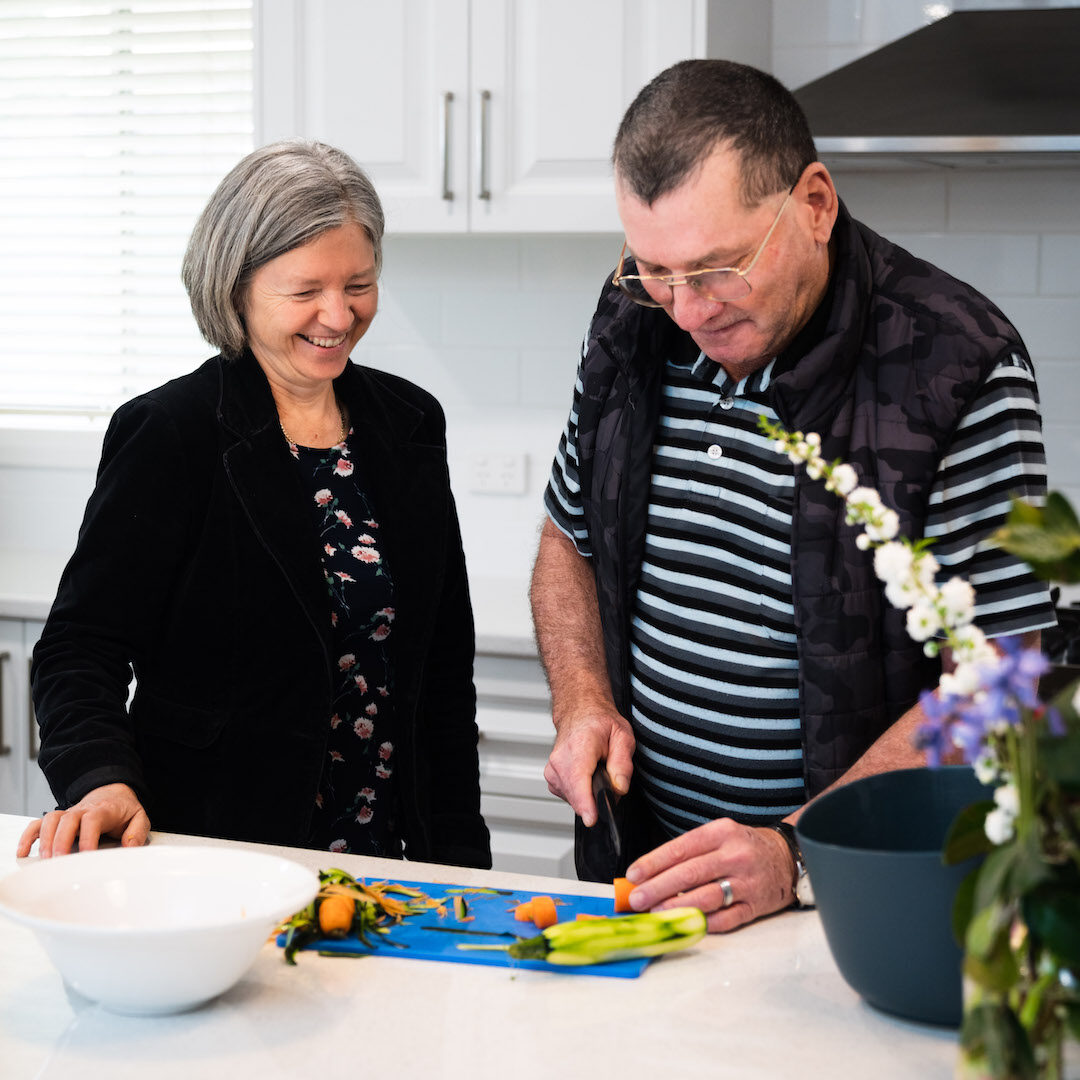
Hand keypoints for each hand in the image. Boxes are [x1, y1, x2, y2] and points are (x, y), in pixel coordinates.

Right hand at [16, 783, 150, 857]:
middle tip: (60, 861)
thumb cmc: (123, 809)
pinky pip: (38, 824)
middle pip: (67, 820)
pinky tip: (24, 851)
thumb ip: (137, 832)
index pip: (93, 820)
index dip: (88, 837)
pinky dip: (28, 836)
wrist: (112, 793)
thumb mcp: (139, 817)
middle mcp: (83, 810)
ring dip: (45, 839)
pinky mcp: (58, 819)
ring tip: (45, 859)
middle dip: (61, 840)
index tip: (87, 855)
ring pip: (51, 820)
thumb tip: (130, 847)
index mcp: (104, 810)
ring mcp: (68, 814)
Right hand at [543, 703, 634, 826]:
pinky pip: (568, 795)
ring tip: (598, 774)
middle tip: (610, 780)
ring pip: (573, 798)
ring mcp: (552, 769)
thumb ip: (623, 764)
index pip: (578, 779)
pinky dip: (580, 792)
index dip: (585, 802)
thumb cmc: (600, 723)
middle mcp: (561, 758)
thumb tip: (619, 788)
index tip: (591, 819)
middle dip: (597, 798)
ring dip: (589, 795)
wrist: (580, 712)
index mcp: (580, 745)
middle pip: (577, 794)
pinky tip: (587, 778)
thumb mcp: (623, 736)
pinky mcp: (551, 777)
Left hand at [623, 819, 795, 931]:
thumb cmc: (744, 846)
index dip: (654, 862)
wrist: (787, 857)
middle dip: (658, 887)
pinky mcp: (755, 906)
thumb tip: (651, 873)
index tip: (633, 874)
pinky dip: (702, 922)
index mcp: (721, 833)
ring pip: (706, 897)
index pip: (681, 848)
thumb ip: (690, 852)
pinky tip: (684, 923)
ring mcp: (747, 882)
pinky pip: (725, 919)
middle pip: (690, 873)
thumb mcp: (719, 836)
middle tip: (637, 899)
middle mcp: (735, 856)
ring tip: (655, 912)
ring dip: (676, 907)